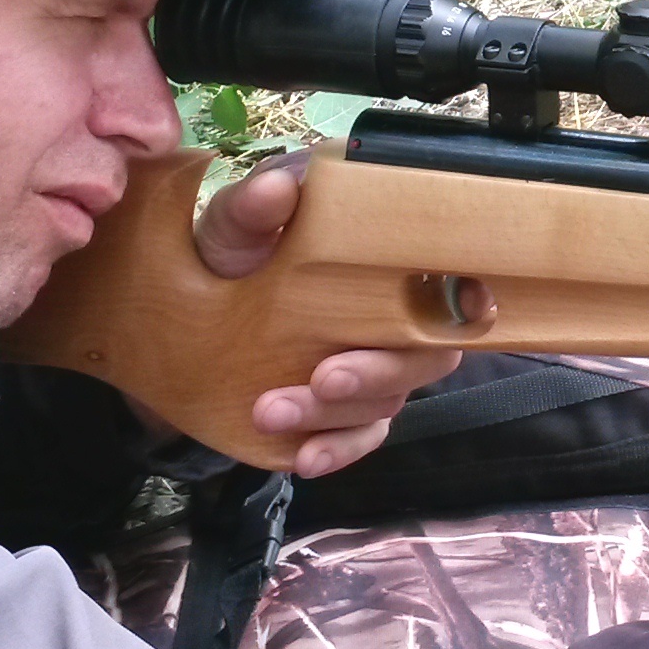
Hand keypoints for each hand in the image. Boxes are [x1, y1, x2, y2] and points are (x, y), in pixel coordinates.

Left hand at [195, 154, 466, 476]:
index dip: (468, 301)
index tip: (460, 309)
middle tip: (323, 378)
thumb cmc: (227, 254)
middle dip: (377, 373)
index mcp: (386, 264)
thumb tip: (279, 188)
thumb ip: (253, 208)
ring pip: (384, 403)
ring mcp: (372, 370)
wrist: (179, 315)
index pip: (453, 284)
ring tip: (267, 411)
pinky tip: (304, 460)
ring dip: (333, 415)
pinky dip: (337, 452)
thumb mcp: (232, 226)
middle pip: (424, 357)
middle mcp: (394, 319)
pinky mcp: (343, 413)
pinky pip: (359, 439)